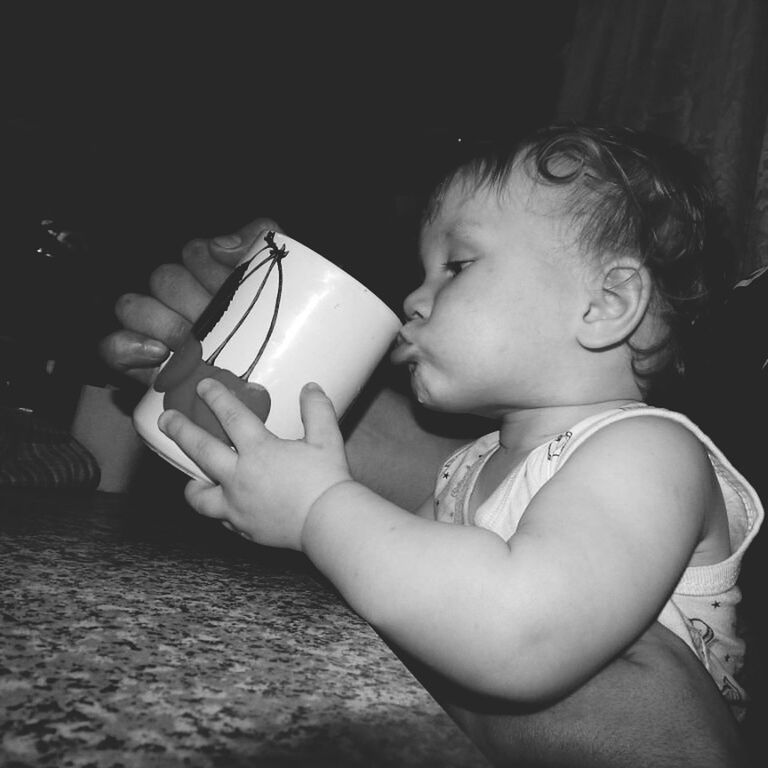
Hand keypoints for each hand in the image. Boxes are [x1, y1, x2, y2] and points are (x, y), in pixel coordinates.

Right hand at [99, 217, 282, 384]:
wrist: (279, 382)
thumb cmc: (279, 328)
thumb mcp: (277, 278)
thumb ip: (259, 240)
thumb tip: (222, 246)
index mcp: (209, 274)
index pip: (195, 254)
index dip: (209, 268)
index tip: (228, 289)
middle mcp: (180, 297)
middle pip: (165, 280)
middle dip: (191, 301)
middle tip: (214, 323)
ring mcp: (156, 328)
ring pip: (132, 306)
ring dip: (163, 323)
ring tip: (189, 343)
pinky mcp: (140, 361)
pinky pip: (112, 347)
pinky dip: (127, 347)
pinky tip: (156, 353)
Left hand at [158, 378, 352, 549]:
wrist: (329, 524)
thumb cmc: (327, 481)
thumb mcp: (327, 439)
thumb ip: (317, 410)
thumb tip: (311, 388)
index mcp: (259, 451)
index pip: (230, 416)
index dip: (215, 397)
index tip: (203, 386)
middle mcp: (240, 477)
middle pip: (201, 450)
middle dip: (180, 431)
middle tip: (166, 420)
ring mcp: (238, 506)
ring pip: (200, 496)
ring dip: (192, 485)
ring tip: (191, 481)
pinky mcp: (244, 528)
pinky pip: (222, 518)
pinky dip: (220, 510)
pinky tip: (227, 506)